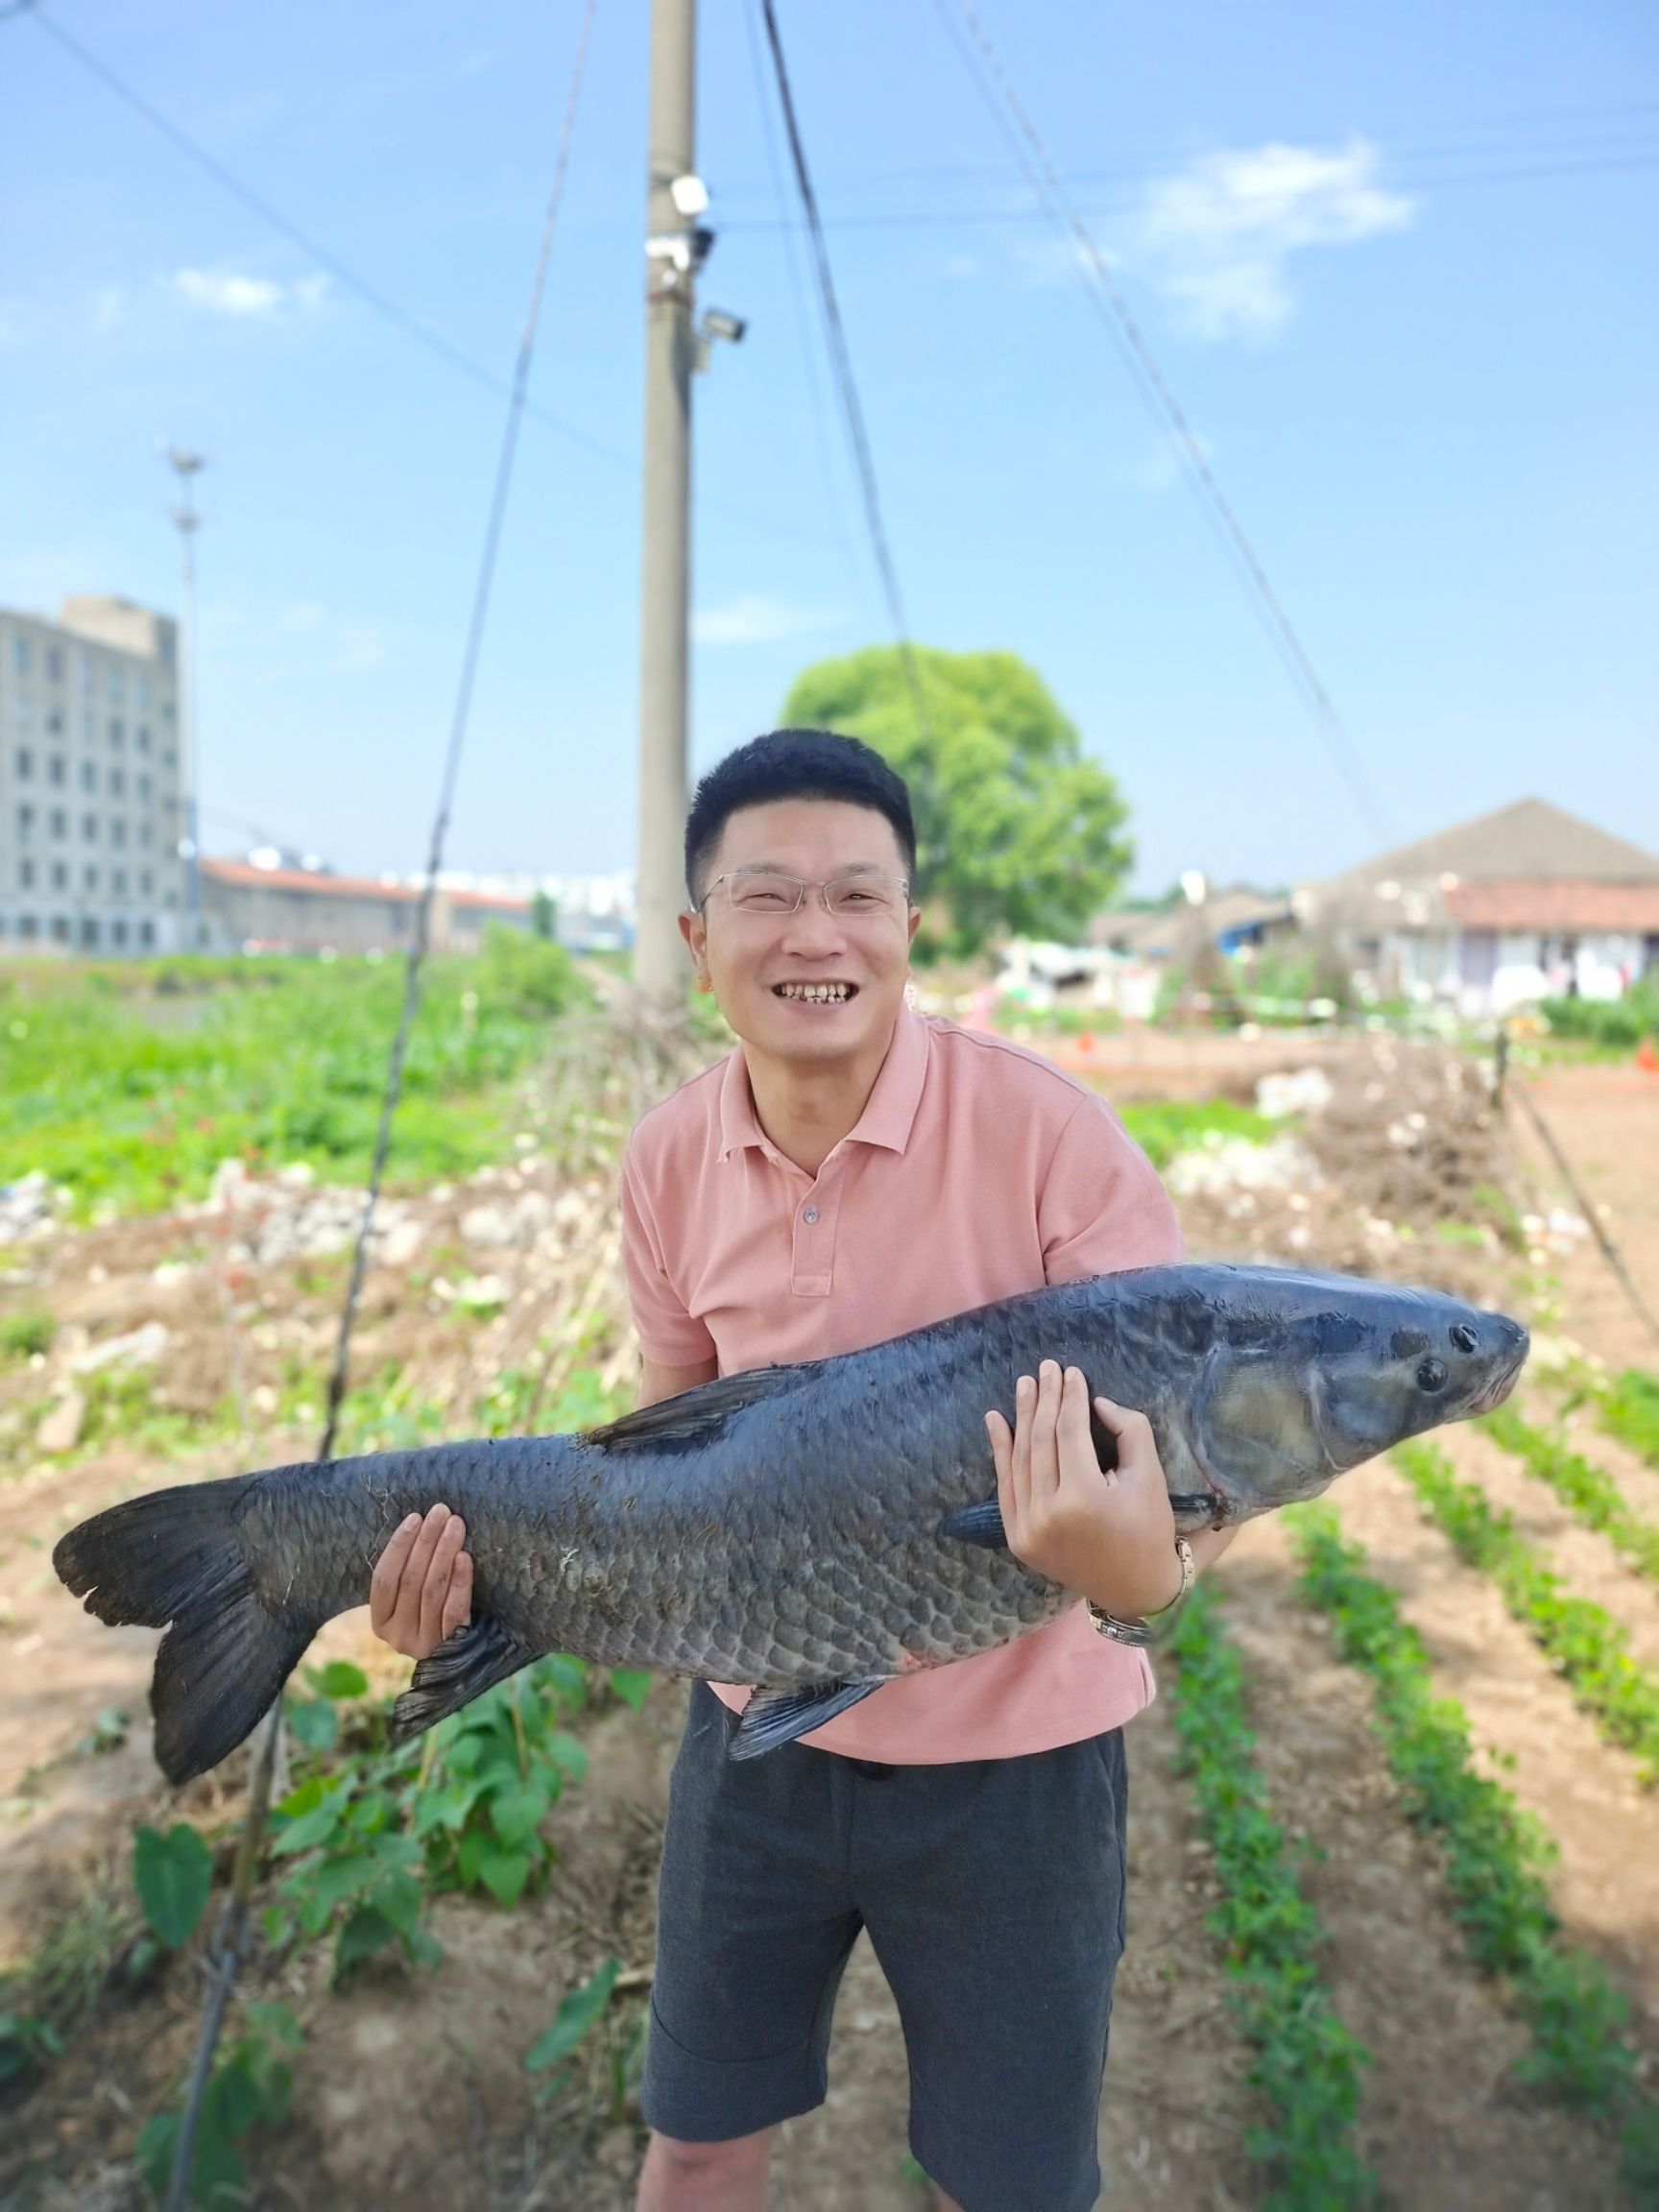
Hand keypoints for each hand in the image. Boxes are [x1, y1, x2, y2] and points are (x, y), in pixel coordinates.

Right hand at [368, 1503, 472, 1660]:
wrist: (461, 1658)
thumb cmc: (429, 1613)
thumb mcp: (409, 1601)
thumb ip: (407, 1573)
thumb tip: (418, 1524)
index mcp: (380, 1621)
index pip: (383, 1579)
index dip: (398, 1546)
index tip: (415, 1517)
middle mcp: (397, 1636)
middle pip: (410, 1581)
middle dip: (426, 1541)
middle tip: (440, 1512)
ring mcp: (424, 1643)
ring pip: (432, 1591)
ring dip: (444, 1553)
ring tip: (455, 1526)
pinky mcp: (451, 1646)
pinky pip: (455, 1610)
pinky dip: (460, 1582)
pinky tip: (465, 1557)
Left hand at [984, 1362, 1182, 1618]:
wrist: (1133, 1588)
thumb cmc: (1148, 1527)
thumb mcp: (1150, 1476)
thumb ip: (1130, 1431)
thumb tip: (1096, 1403)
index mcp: (1084, 1498)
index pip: (1069, 1432)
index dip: (1070, 1398)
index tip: (1072, 1371)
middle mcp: (1048, 1513)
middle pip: (1041, 1441)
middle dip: (1044, 1399)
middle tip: (1046, 1368)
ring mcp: (1028, 1529)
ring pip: (1020, 1460)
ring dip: (1021, 1418)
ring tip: (1025, 1385)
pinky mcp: (1018, 1539)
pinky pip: (1006, 1486)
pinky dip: (1000, 1451)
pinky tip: (997, 1420)